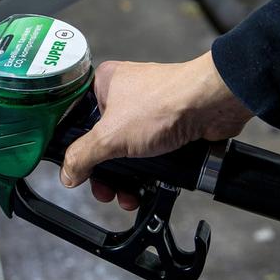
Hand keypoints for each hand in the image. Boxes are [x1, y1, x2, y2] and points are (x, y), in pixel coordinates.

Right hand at [60, 51, 252, 209]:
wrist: (212, 105)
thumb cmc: (164, 103)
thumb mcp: (111, 136)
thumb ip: (83, 156)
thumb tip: (68, 173)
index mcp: (103, 84)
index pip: (77, 118)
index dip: (75, 147)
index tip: (76, 169)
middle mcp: (124, 94)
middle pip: (102, 141)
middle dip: (104, 171)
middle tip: (104, 190)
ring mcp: (148, 111)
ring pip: (126, 151)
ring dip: (125, 178)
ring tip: (126, 195)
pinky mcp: (168, 126)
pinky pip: (148, 155)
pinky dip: (146, 173)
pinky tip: (144, 188)